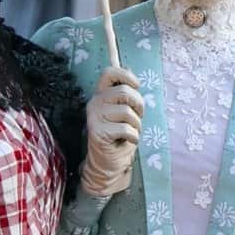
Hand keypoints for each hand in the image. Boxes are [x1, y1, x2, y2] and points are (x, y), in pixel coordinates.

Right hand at [81, 66, 142, 198]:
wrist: (108, 163)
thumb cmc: (120, 135)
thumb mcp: (124, 111)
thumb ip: (125, 94)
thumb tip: (129, 72)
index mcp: (101, 94)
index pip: (109, 72)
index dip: (127, 75)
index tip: (136, 86)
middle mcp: (95, 103)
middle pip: (124, 92)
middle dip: (139, 105)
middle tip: (138, 118)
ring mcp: (94, 118)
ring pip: (127, 112)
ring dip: (137, 125)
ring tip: (132, 133)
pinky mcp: (98, 133)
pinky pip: (126, 129)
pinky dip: (134, 137)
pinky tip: (129, 142)